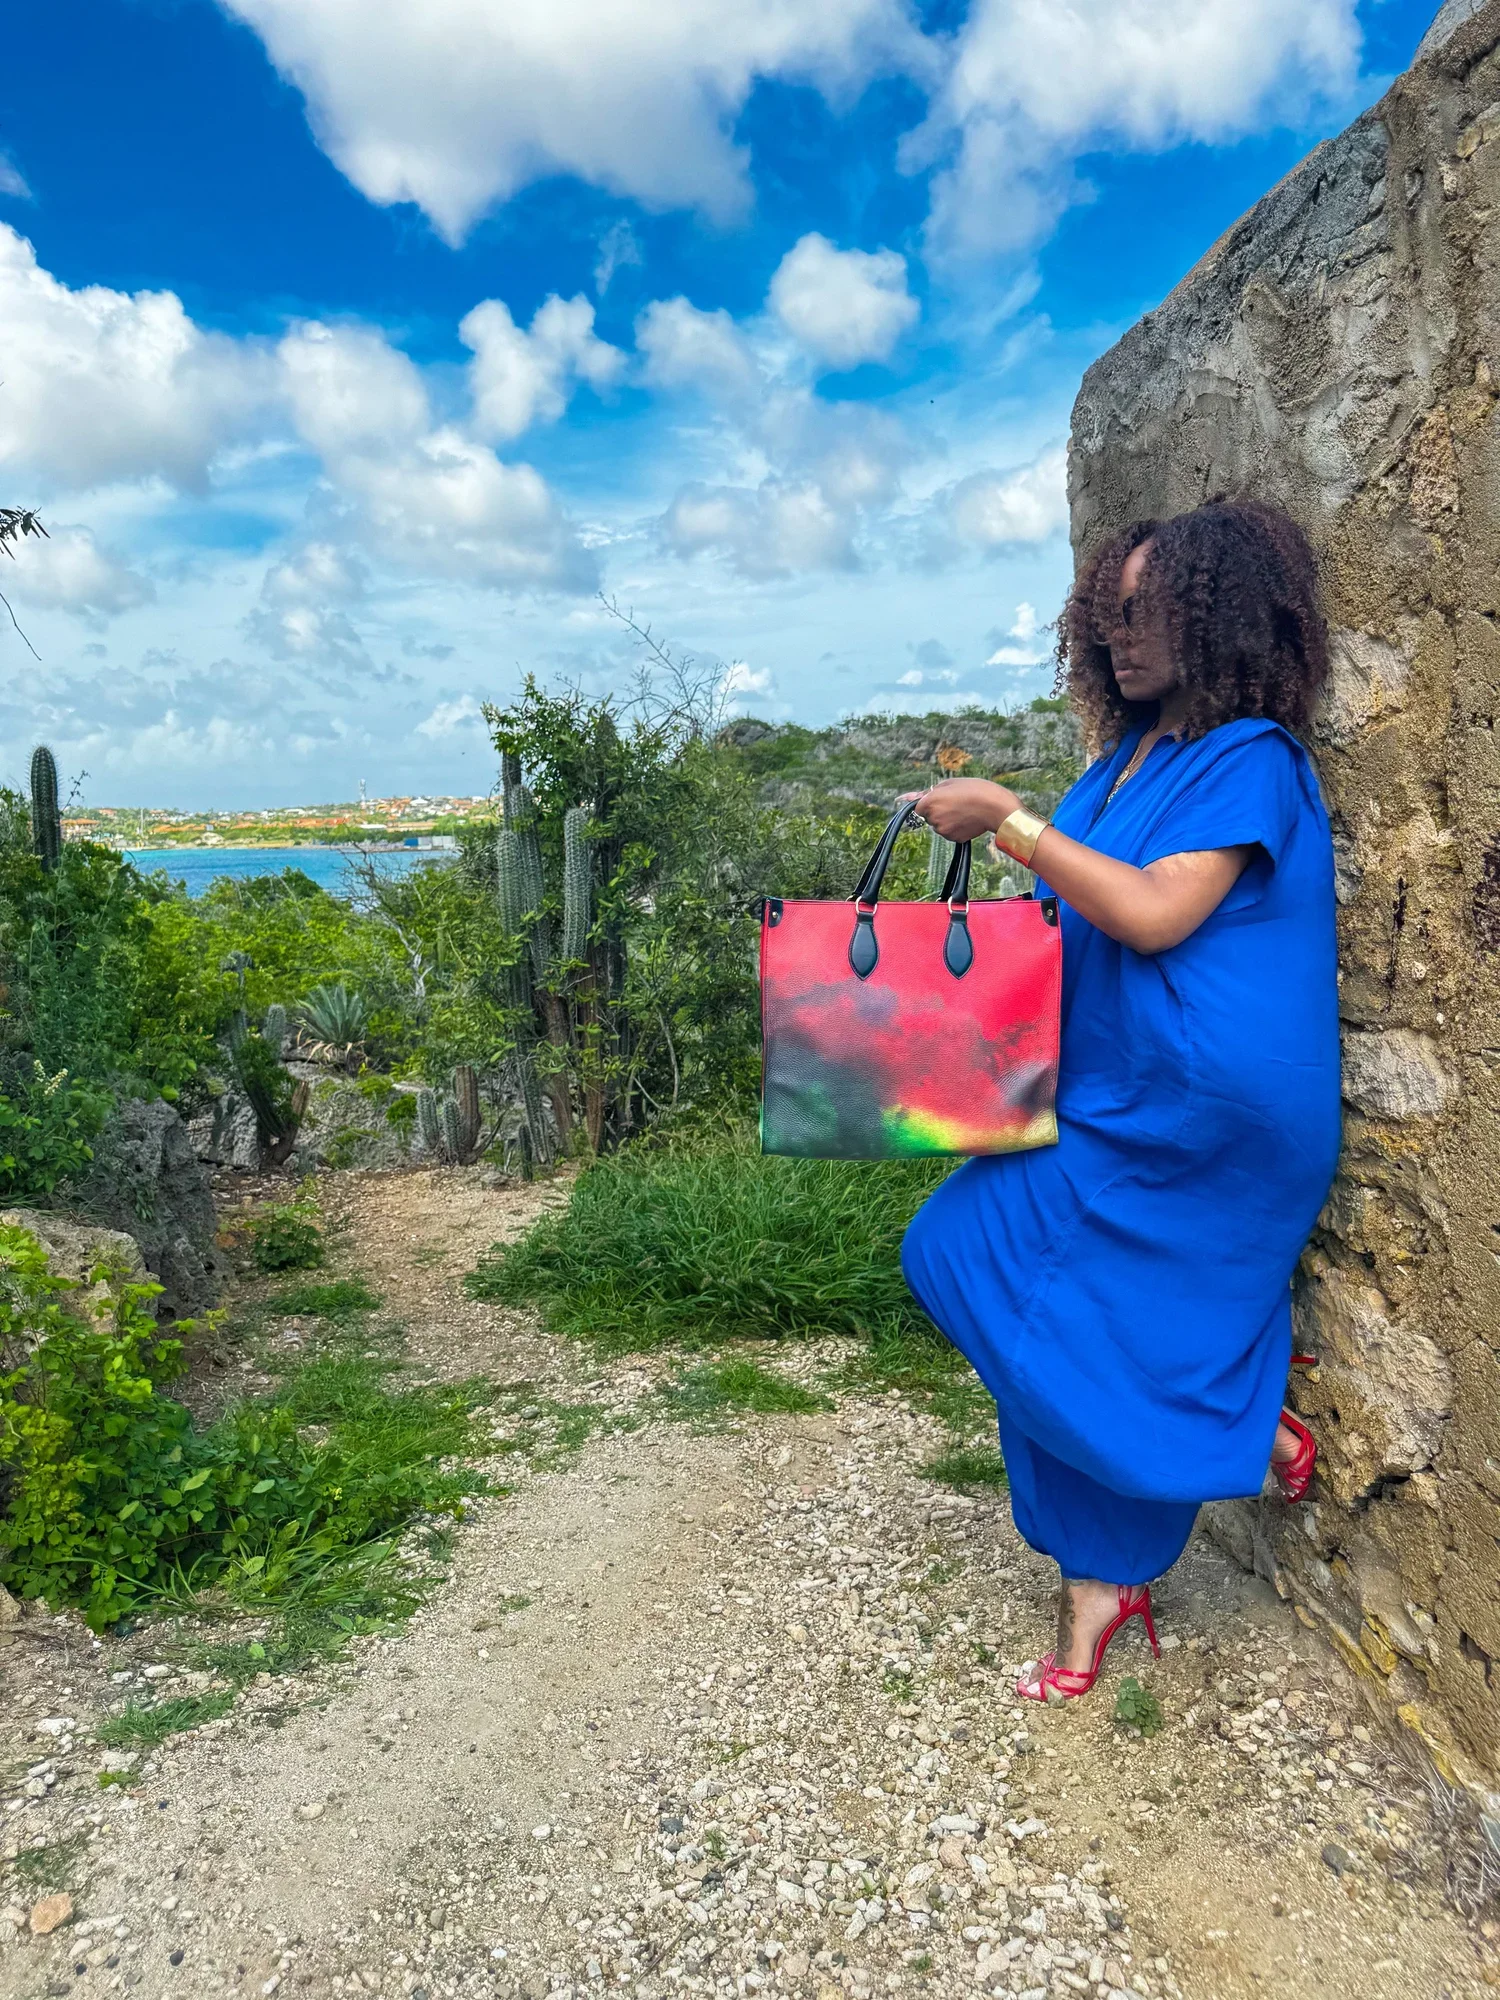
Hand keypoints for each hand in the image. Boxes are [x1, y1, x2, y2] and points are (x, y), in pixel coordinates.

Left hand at [901, 779, 1021, 842]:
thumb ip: (928, 792)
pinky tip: (968, 819)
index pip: (918, 806)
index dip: (930, 802)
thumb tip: (906, 797)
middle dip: (938, 810)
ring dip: (947, 819)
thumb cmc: (974, 790)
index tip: (942, 799)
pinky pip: (950, 832)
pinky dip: (956, 827)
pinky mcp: (954, 839)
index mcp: (929, 803)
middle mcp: (933, 819)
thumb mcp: (950, 783)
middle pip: (929, 816)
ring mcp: (943, 831)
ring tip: (965, 809)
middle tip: (957, 802)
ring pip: (940, 825)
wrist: (996, 807)